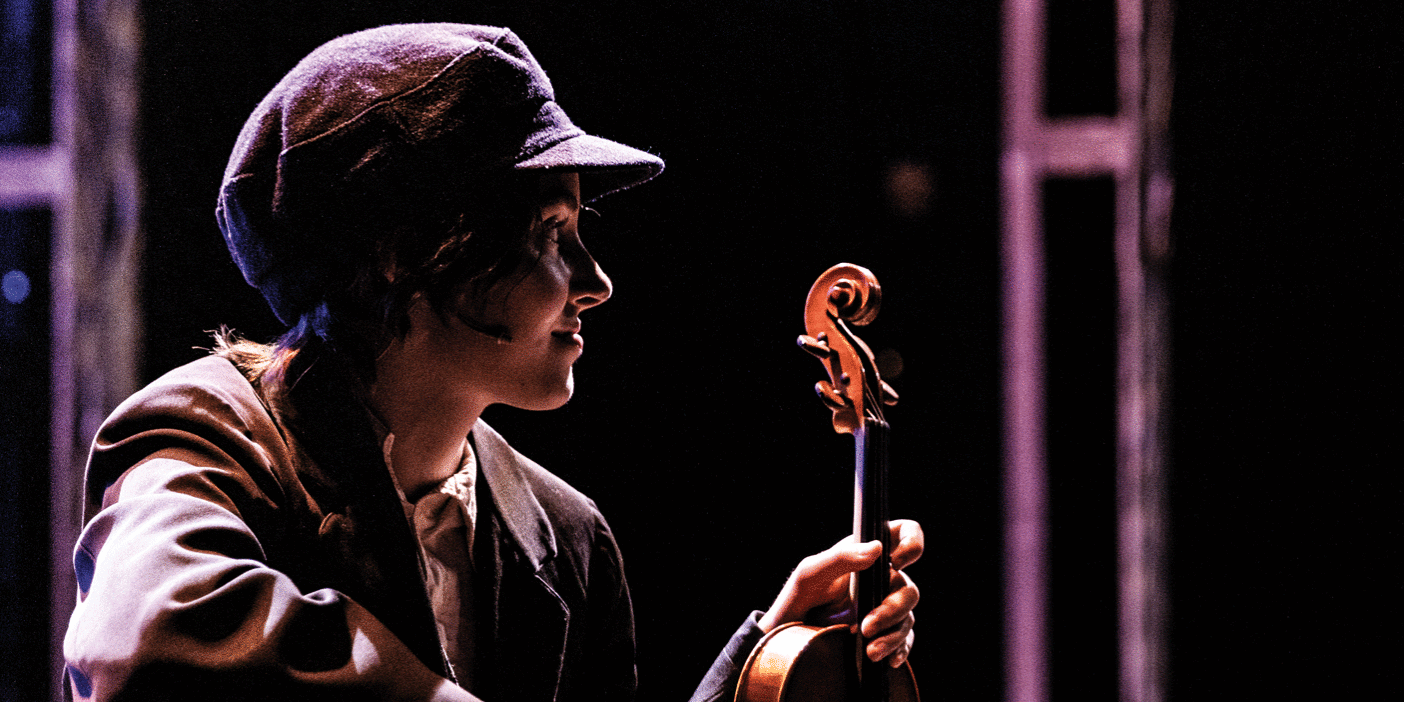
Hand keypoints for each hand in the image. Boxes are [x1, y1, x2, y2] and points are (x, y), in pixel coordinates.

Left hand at [757, 519, 922, 666]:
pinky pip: (904, 639)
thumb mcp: (810, 574)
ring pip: (907, 615)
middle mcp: (879, 578)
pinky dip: (899, 649)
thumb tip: (876, 549)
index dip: (911, 542)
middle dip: (893, 608)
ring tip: (871, 651)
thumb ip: (840, 557)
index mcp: (866, 554)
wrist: (787, 638)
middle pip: (908, 586)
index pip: (903, 533)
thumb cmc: (797, 598)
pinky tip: (888, 659)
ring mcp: (883, 606)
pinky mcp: (882, 632)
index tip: (896, 562)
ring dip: (893, 634)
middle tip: (866, 627)